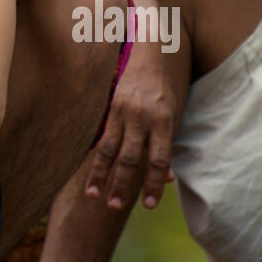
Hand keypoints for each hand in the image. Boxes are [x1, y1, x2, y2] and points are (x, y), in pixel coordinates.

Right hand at [84, 49, 178, 210]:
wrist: (148, 54)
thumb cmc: (163, 90)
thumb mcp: (172, 116)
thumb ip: (166, 146)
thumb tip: (167, 179)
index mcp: (164, 122)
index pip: (159, 161)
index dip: (153, 185)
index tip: (148, 205)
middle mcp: (143, 119)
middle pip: (131, 159)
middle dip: (122, 185)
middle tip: (114, 207)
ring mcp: (124, 113)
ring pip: (110, 150)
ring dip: (101, 175)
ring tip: (94, 195)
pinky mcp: (111, 107)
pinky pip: (102, 135)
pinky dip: (96, 156)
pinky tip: (89, 170)